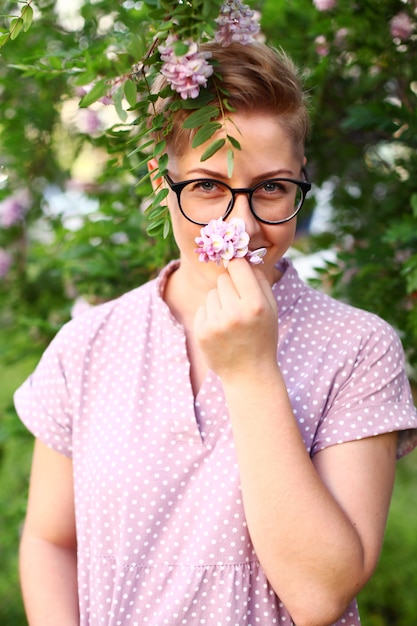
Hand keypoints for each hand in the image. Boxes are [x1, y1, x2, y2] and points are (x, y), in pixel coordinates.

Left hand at [194, 258, 277, 380]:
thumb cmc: (263, 337)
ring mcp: (216, 324)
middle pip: (223, 280)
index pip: (238, 267)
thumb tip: (244, 256)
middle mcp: (235, 313)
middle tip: (239, 304)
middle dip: (230, 288)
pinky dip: (210, 315)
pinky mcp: (202, 332)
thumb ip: (260, 280)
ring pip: (212, 294)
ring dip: (220, 302)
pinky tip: (221, 330)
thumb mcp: (271, 309)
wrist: (249, 373)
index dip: (238, 266)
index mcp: (256, 305)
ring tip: (231, 320)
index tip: (238, 269)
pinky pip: (203, 308)